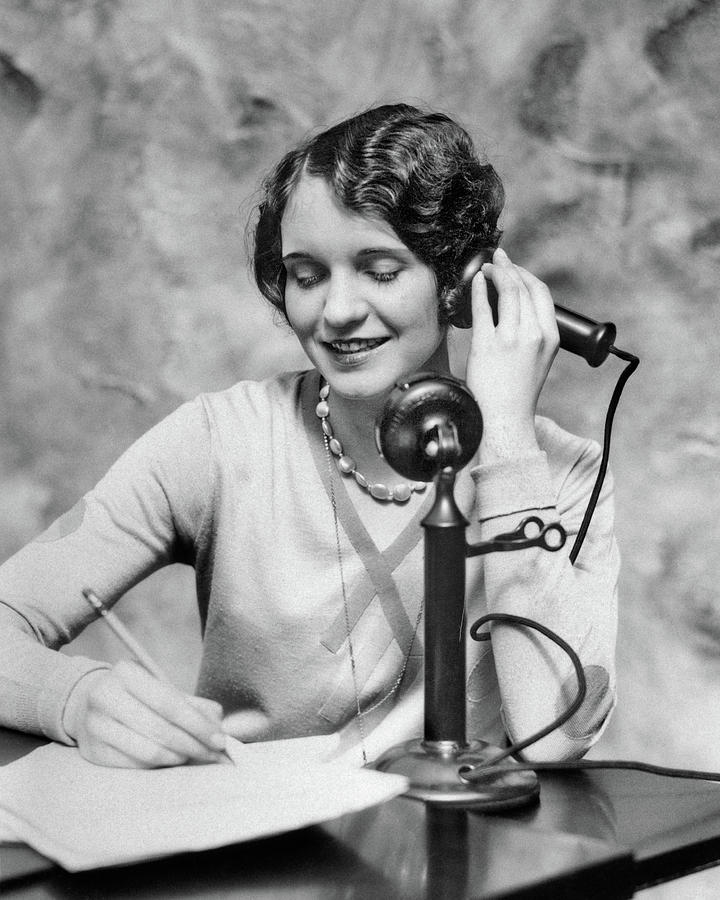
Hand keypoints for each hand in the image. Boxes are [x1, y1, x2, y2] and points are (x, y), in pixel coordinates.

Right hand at [62, 662, 228, 767]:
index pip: (169, 703)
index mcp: (125, 673)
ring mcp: (95, 726)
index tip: (220, 740)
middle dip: (194, 744)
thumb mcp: (160, 688)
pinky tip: (172, 759)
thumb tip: (218, 723)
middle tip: (214, 754)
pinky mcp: (92, 751)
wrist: (87, 703)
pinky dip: (159, 764)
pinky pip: (135, 764)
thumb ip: (192, 703)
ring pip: (148, 750)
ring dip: (179, 757)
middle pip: (160, 729)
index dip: (198, 724)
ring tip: (195, 756)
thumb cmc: (135, 696)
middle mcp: (105, 696)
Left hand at [465, 248, 558, 458]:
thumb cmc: (518, 392)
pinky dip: (478, 290)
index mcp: (550, 336)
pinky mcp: (487, 345)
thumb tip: (519, 308)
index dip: (526, 275)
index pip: (541, 293)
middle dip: (509, 267)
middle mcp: (534, 334)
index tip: (514, 268)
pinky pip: (482, 308)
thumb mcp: (539, 359)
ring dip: (495, 273)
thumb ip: (535, 333)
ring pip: (505, 292)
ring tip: (486, 267)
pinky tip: (475, 283)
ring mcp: (510, 339)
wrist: (505, 417)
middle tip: (497, 258)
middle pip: (523, 287)